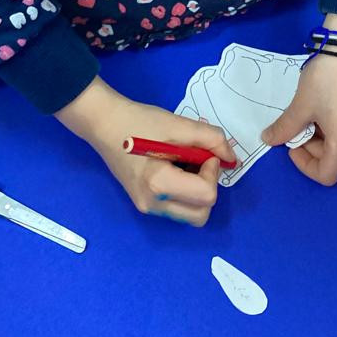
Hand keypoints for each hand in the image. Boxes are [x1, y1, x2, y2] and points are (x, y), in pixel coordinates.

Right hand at [56, 77, 235, 225]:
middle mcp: (152, 204)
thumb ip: (211, 140)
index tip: (202, 152)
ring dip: (197, 193)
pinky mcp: (144, 205)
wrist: (104, 123)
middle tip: (197, 162)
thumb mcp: (179, 125)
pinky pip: (177, 208)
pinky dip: (185, 193)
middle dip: (208, 188)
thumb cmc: (140, 121)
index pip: (207, 196)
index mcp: (159, 185)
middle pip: (201, 214)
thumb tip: (231, 159)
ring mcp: (146, 208)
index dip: (212, 172)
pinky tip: (175, 170)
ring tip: (185, 165)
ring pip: (190, 215)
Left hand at [261, 15, 336, 185]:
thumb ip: (285, 128)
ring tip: (315, 112)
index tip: (293, 143)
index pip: (326, 175)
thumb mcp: (301, 105)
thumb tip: (269, 140)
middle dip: (313, 147)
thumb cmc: (325, 78)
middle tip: (300, 123)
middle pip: (336, 160)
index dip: (304, 165)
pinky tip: (331, 105)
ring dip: (325, 137)